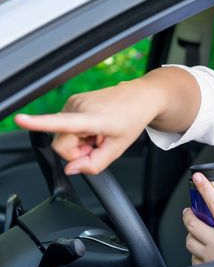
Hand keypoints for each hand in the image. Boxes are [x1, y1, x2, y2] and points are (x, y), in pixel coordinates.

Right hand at [14, 79, 158, 174]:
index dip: (38, 123)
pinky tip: (94, 126)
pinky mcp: (72, 101)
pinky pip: (66, 126)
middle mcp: (80, 107)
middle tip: (98, 144)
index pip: (62, 123)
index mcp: (93, 118)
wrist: (140, 97)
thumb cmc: (131, 120)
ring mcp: (74, 102)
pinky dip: (79, 131)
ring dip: (80, 140)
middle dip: (77, 151)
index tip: (21, 120)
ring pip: (63, 135)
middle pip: (61, 144)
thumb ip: (94, 164)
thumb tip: (70, 169)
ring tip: (99, 132)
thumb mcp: (118, 149)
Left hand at [183, 172, 213, 264]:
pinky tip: (203, 251)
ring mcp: (207, 256)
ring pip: (189, 240)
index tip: (198, 178)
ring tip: (196, 231)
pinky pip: (193, 258)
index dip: (205, 188)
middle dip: (187, 214)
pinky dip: (195, 253)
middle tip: (189, 211)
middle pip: (192, 223)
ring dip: (191, 234)